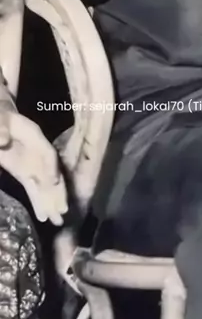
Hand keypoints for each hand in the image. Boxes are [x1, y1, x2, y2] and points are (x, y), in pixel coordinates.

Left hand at [0, 105, 67, 225]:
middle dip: (57, 191)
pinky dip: (40, 202)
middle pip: (51, 171)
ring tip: (58, 219)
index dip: (51, 166)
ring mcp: (32, 163)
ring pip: (45, 184)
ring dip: (51, 201)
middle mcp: (38, 151)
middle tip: (63, 211)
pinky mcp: (24, 172)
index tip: (54, 181)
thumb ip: (2, 127)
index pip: (47, 152)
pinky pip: (34, 188)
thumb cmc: (1, 115)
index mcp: (34, 135)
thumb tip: (4, 140)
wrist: (1, 117)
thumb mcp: (0, 118)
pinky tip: (45, 216)